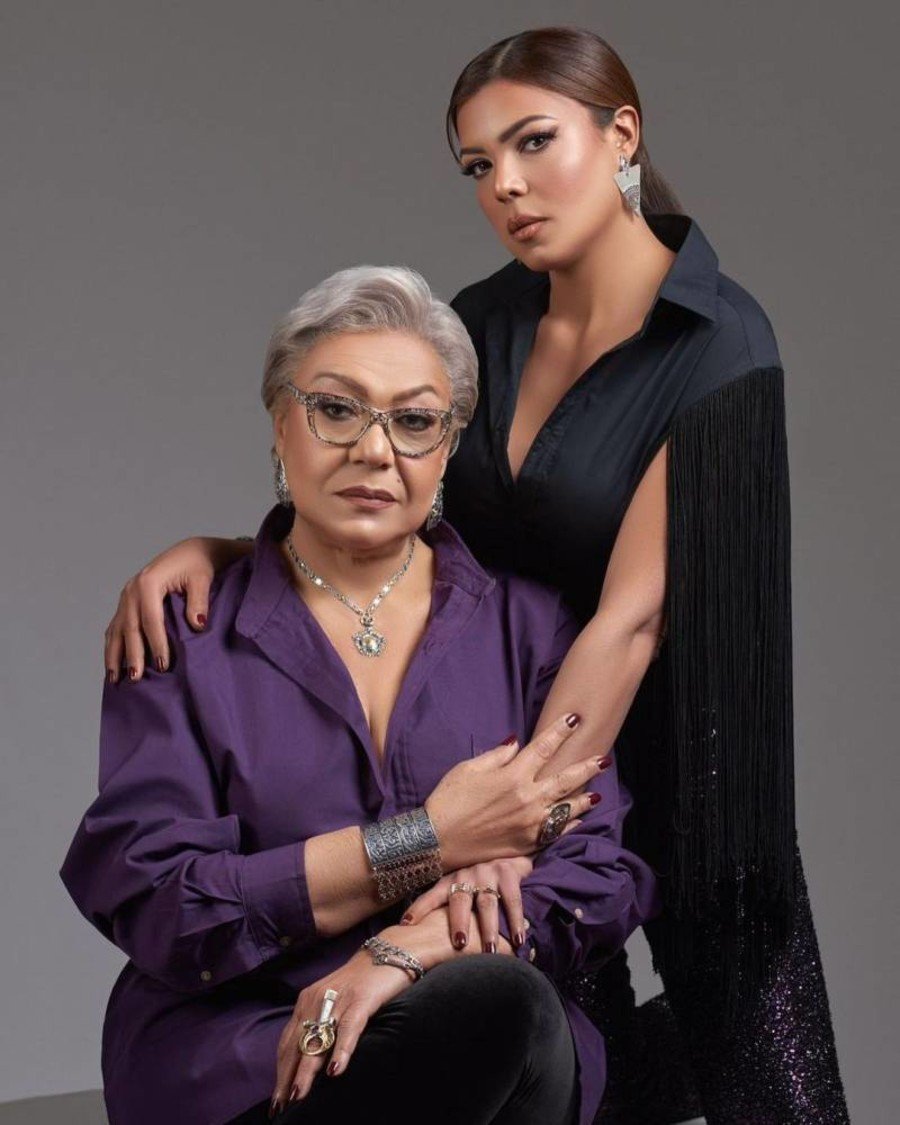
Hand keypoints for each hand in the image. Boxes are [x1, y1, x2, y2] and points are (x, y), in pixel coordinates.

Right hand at [103, 536, 249, 681]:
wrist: (190, 552)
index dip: (156, 643)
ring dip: (114, 655)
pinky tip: (114, 664)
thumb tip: (197, 625)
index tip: (164, 665)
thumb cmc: (197, 566)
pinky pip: (115, 627)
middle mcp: (131, 590)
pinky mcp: (126, 603)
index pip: (151, 620)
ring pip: (116, 630)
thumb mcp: (202, 579)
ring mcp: (126, 597)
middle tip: (137, 678)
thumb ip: (198, 601)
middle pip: (129, 628)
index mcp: (148, 583)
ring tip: (116, 679)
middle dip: (132, 654)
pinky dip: (113, 646)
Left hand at [270, 910, 471, 1111]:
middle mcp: (318, 999)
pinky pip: (348, 1029)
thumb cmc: (364, 981)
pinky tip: (336, 1071)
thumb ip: (321, 1023)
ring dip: (306, 1071)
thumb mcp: (335, 1001)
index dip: (281, 1070)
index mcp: (308, 1000)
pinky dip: (341, 1051)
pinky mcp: (362, 999)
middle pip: (298, 1045)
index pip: (288, 1042)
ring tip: (298, 1097)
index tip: (276, 1097)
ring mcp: (339, 999)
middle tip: (281, 1107)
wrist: (392, 950)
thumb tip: (311, 1059)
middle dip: (287, 1078)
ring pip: (318, 1040)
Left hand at [399, 856, 553, 952]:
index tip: (406, 924)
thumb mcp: (459, 887)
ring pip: (487, 904)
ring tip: (489, 949)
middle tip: (459, 943)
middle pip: (460, 901)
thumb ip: (447, 907)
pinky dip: (516, 921)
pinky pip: (512, 900)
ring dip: (489, 928)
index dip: (419, 908)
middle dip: (459, 922)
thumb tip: (420, 932)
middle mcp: (466, 875)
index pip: (431, 895)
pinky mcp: (507, 874)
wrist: (506, 852)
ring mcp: (487, 873)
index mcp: (450, 880)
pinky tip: (519, 940)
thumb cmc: (478, 880)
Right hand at [424, 712, 606, 869]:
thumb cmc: (449, 800)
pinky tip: (579, 821)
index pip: (544, 748)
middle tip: (604, 759)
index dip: (560, 732)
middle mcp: (527, 799)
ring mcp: (530, 824)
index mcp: (513, 776)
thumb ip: (497, 756)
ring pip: (566, 808)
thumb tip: (517, 743)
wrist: (436, 841)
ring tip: (597, 793)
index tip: (574, 719)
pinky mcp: (526, 843)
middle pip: (565, 778)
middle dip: (587, 767)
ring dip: (584, 798)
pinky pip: (555, 833)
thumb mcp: (468, 769)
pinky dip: (569, 826)